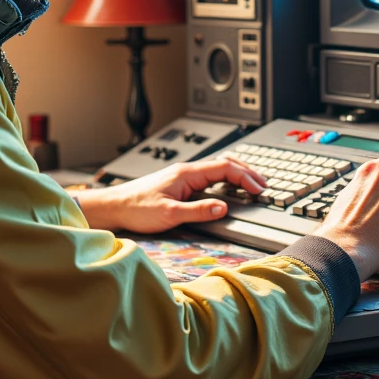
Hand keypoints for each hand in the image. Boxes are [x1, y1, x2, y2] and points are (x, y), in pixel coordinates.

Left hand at [76, 155, 266, 234]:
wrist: (114, 207)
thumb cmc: (136, 208)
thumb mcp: (169, 214)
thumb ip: (198, 211)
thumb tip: (223, 208)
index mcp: (187, 173)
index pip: (225, 168)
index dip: (246, 177)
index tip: (260, 189)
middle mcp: (186, 171)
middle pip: (225, 164)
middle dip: (247, 173)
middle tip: (264, 185)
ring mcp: (182, 176)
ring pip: (217, 169)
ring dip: (237, 175)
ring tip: (252, 185)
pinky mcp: (178, 183)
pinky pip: (208, 177)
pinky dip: (224, 180)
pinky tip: (228, 190)